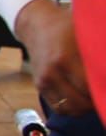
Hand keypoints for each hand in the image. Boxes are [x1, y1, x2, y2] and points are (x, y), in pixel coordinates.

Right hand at [13, 0, 93, 115]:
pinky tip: (83, 100)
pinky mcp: (40, 86)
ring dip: (87, 107)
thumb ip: (98, 52)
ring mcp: (45, 80)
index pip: (91, 85)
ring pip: (71, 108)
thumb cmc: (66, 27)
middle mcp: (52, 72)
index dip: (103, 90)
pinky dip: (74, 109)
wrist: (36, 26)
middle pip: (82, 100)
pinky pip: (60, 108)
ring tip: (97, 98)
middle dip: (99, 100)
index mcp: (65, 58)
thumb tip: (104, 70)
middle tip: (105, 93)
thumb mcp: (84, 33)